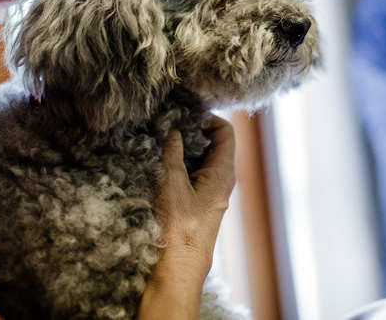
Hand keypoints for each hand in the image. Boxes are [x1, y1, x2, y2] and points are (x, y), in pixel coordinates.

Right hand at [150, 115, 235, 288]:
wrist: (176, 270)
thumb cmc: (178, 229)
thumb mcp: (172, 183)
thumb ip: (173, 153)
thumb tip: (172, 130)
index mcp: (223, 173)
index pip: (226, 132)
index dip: (208, 118)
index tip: (185, 114)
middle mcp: (221, 182)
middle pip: (214, 144)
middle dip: (193, 132)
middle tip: (169, 125)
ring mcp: (210, 195)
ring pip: (201, 161)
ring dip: (184, 150)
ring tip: (161, 143)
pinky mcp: (198, 206)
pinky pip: (193, 177)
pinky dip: (180, 166)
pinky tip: (160, 166)